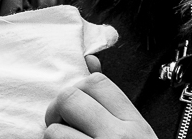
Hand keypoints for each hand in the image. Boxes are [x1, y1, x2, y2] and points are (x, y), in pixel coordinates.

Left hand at [43, 73, 157, 138]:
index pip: (96, 83)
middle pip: (70, 99)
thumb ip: (113, 105)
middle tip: (61, 124)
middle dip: (59, 111)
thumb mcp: (137, 135)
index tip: (79, 106)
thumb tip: (88, 60)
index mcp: (134, 125)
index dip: (80, 89)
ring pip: (53, 132)